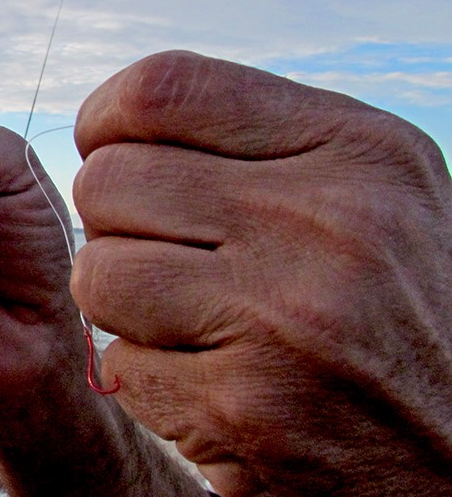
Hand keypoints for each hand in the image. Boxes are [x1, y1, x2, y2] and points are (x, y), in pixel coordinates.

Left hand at [71, 50, 451, 496]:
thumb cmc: (398, 314)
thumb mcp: (374, 195)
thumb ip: (259, 145)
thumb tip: (117, 126)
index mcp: (361, 151)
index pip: (161, 89)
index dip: (105, 119)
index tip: (107, 150)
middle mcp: (326, 223)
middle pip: (107, 182)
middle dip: (115, 224)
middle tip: (169, 259)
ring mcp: (282, 319)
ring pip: (97, 273)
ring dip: (123, 305)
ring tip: (192, 323)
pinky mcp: (243, 408)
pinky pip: (120, 364)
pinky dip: (149, 380)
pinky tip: (217, 386)